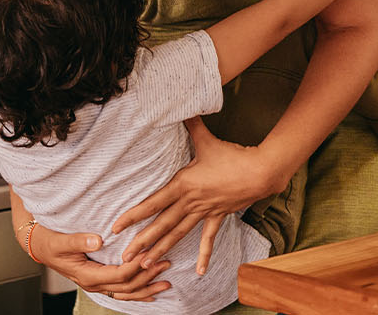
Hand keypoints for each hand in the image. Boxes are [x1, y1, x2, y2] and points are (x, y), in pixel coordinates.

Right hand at [26, 222, 174, 301]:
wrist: (38, 246)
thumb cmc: (48, 241)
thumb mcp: (60, 240)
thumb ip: (79, 241)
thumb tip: (98, 240)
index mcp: (87, 275)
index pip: (118, 274)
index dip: (136, 266)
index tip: (149, 254)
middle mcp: (93, 283)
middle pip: (127, 286)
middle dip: (148, 276)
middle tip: (165, 263)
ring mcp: (96, 285)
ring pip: (126, 292)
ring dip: (147, 287)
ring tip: (166, 282)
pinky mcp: (98, 280)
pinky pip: (121, 291)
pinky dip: (137, 293)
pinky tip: (150, 292)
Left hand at [109, 120, 295, 271]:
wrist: (261, 171)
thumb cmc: (232, 156)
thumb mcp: (206, 140)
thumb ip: (191, 124)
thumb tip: (180, 106)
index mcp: (182, 185)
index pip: (152, 203)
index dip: (133, 215)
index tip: (116, 226)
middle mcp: (190, 202)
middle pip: (161, 225)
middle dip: (142, 242)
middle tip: (125, 257)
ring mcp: (203, 212)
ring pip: (178, 234)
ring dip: (162, 249)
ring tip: (147, 265)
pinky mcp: (217, 217)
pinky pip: (208, 239)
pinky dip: (203, 255)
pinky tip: (199, 272)